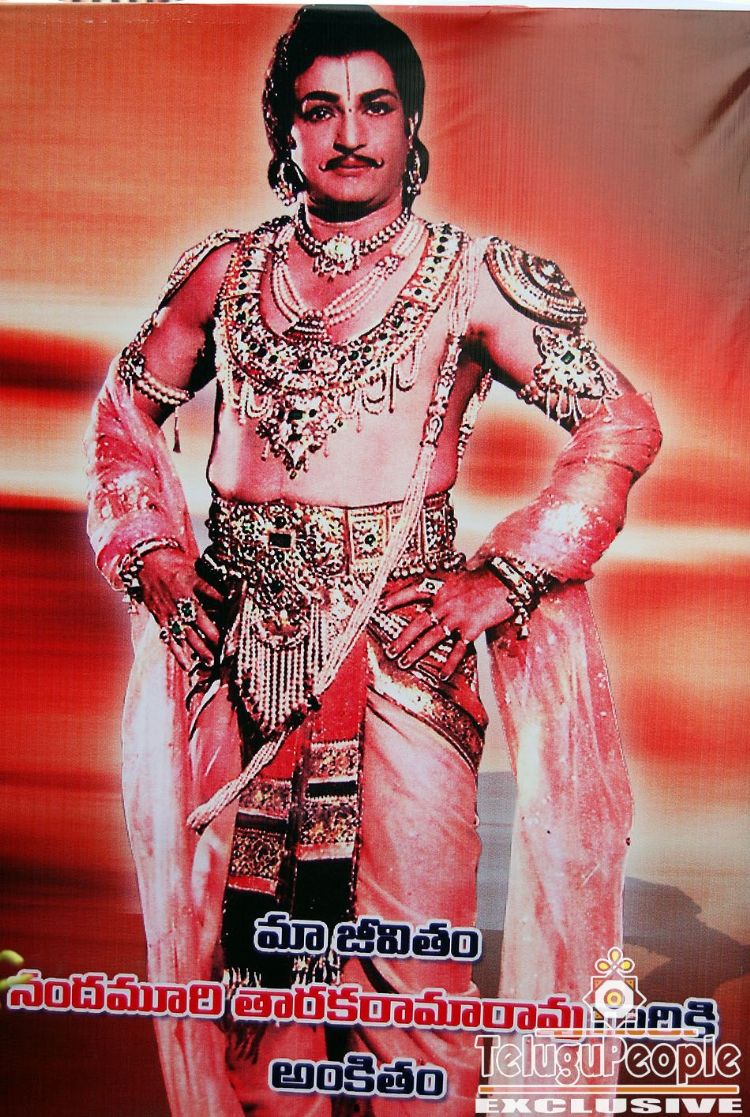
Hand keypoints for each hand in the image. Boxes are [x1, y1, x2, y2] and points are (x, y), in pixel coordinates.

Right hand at [137, 547, 223, 670]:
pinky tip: (187, 665)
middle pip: (200, 619)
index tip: (238, 617)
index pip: (212, 594)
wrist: (147, 562)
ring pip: (186, 633)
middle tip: (227, 648)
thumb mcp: (196, 566)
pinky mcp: (160, 618)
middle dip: (214, 635)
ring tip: (212, 661)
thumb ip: (211, 580)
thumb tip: (231, 590)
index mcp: (191, 581)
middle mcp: (181, 598)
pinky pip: (170, 638)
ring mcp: (170, 610)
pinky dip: (178, 653)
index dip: (225, 605)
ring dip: (200, 649)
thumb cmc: (174, 563)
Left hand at [380, 567, 513, 678]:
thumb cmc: (488, 577)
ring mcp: (458, 616)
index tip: (381, 605)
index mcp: (442, 586)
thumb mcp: (462, 577)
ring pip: (432, 637)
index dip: (396, 598)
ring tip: (405, 662)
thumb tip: (439, 597)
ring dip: (417, 651)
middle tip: (390, 650)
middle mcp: (445, 602)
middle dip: (402, 637)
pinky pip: (458, 649)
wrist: (508, 580)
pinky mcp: (471, 628)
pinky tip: (443, 675)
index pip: (414, 590)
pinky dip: (450, 664)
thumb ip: (448, 589)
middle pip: (418, 622)